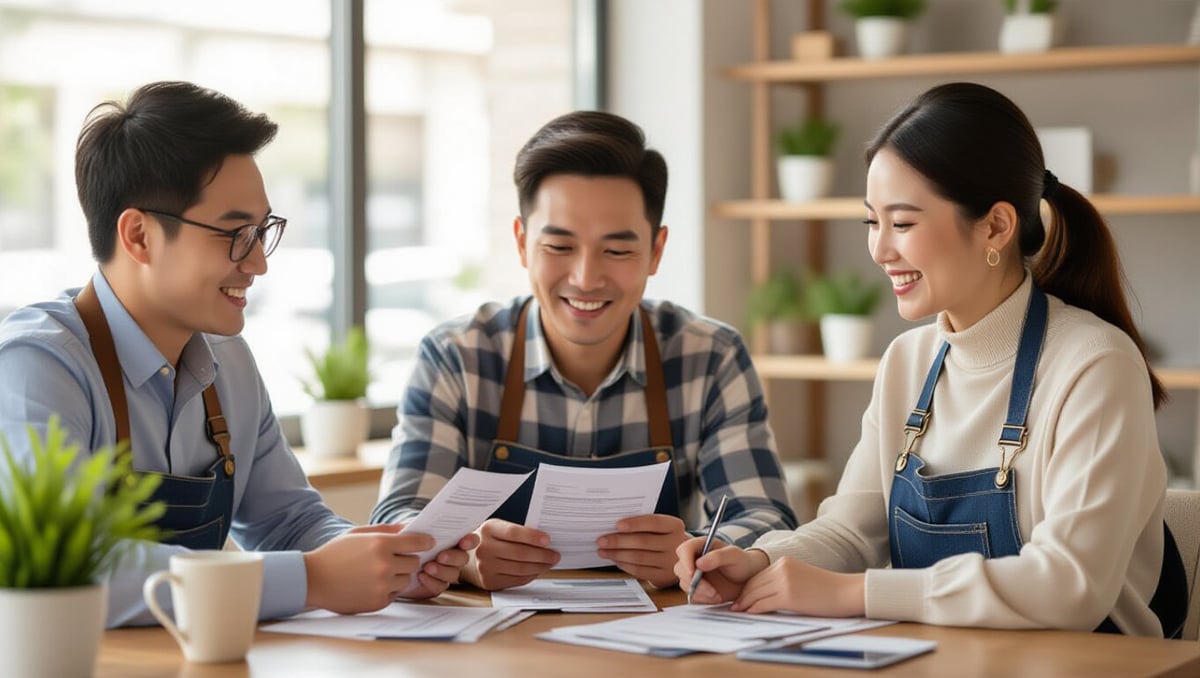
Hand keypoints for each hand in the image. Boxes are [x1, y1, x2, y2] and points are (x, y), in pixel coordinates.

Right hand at [304, 523, 435, 613]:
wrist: (312, 580)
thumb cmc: (334, 554)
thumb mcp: (358, 534)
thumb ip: (386, 530)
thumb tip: (409, 527)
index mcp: (380, 544)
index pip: (417, 542)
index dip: (425, 541)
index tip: (429, 542)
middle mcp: (384, 565)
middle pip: (414, 563)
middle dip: (407, 559)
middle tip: (394, 558)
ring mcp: (382, 586)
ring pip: (406, 580)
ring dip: (398, 576)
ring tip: (378, 572)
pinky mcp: (378, 602)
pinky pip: (395, 594)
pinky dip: (388, 589)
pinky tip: (371, 583)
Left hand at [397, 531, 479, 598]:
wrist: (393, 563)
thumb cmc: (402, 544)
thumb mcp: (407, 532)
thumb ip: (416, 527)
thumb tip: (421, 522)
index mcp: (451, 539)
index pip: (469, 539)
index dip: (470, 540)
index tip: (463, 542)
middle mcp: (452, 556)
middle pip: (463, 558)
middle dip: (454, 557)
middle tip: (441, 556)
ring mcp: (446, 571)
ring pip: (454, 574)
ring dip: (442, 570)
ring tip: (427, 567)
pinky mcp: (437, 585)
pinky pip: (441, 586)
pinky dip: (432, 581)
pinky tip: (422, 576)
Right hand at [460, 519, 558, 590]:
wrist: (465, 557)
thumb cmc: (488, 540)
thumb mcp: (497, 529)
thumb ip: (516, 532)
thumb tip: (544, 541)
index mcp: (488, 529)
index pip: (513, 533)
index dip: (532, 537)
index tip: (548, 540)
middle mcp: (484, 548)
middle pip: (520, 553)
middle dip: (542, 555)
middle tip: (555, 555)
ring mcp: (485, 567)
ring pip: (520, 568)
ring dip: (540, 567)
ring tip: (549, 563)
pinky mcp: (489, 581)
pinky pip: (516, 580)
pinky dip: (531, 575)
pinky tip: (537, 571)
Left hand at [596, 514, 687, 587]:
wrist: (685, 558)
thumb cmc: (664, 537)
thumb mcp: (662, 527)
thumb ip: (644, 525)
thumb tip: (614, 527)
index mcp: (674, 526)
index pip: (653, 522)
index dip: (635, 523)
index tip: (617, 524)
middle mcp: (675, 544)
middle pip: (643, 542)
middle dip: (618, 541)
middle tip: (601, 540)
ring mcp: (670, 562)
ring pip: (639, 558)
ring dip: (617, 554)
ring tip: (603, 551)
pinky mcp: (663, 576)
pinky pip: (640, 571)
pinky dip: (624, 565)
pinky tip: (615, 560)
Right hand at [675, 538, 769, 603]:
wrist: (749, 580)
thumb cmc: (743, 563)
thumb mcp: (734, 556)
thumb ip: (717, 557)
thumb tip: (699, 563)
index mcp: (701, 546)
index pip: (684, 550)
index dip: (685, 561)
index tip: (692, 573)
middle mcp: (694, 560)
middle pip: (681, 569)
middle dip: (694, 582)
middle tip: (711, 591)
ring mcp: (694, 575)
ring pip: (685, 584)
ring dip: (700, 592)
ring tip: (717, 595)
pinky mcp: (697, 589)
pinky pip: (692, 596)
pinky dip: (702, 599)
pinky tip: (716, 598)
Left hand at [731, 557, 864, 616]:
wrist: (846, 592)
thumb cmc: (827, 589)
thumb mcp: (801, 577)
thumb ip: (783, 580)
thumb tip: (766, 594)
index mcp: (784, 561)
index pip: (758, 575)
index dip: (747, 588)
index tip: (740, 597)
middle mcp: (782, 568)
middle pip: (754, 583)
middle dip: (743, 596)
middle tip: (734, 606)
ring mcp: (784, 581)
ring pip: (756, 593)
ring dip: (745, 603)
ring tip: (738, 611)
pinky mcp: (788, 596)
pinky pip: (764, 604)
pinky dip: (754, 609)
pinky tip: (749, 613)